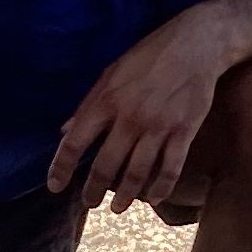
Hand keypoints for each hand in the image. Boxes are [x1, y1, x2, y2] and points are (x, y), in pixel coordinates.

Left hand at [46, 14, 226, 211]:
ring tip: (118, 208)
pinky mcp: (184, 131)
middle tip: (89, 204)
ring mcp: (158, 126)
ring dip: (125, 196)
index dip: (61, 168)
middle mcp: (129, 117)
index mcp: (106, 100)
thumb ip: (88, 104)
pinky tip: (153, 199)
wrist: (197, 44)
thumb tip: (64, 131)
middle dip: (93, 190)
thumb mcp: (112, 72)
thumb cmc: (150, 56)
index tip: (55, 186)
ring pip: (137, 173)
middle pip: (105, 166)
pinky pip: (170, 169)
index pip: (74, 142)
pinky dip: (160, 189)